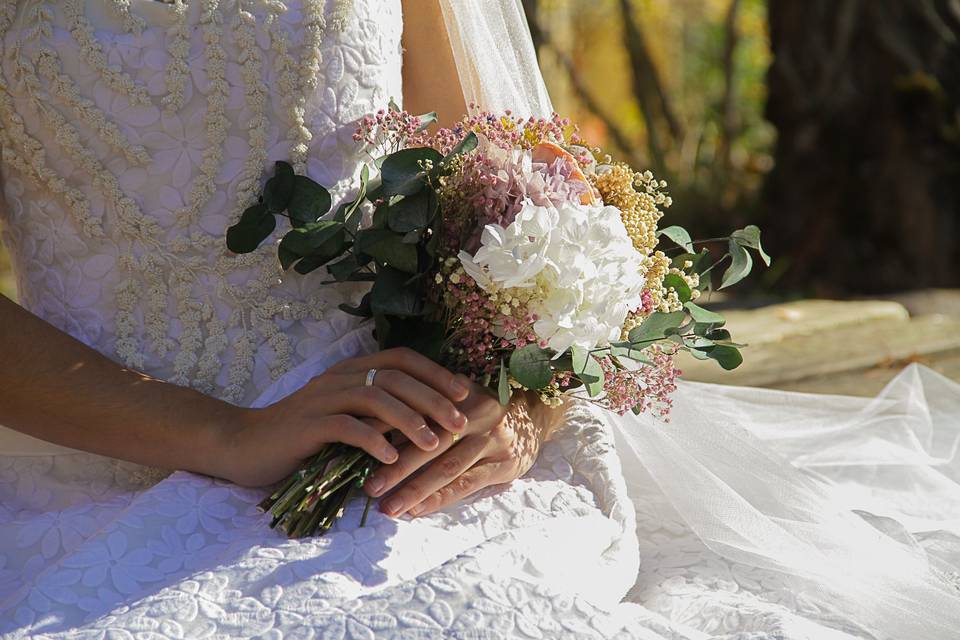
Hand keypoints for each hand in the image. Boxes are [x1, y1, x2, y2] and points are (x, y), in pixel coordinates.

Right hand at [213, 348, 469, 486]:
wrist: (243, 446)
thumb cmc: (300, 436)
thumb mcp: (344, 417)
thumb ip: (375, 412)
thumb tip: (425, 418)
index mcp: (349, 371)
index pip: (400, 358)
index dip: (434, 372)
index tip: (464, 392)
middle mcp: (337, 378)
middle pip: (394, 376)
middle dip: (432, 398)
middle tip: (459, 422)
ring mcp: (320, 399)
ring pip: (374, 397)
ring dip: (409, 420)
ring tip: (432, 443)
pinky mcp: (305, 426)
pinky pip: (345, 427)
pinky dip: (372, 440)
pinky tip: (390, 459)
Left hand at [363, 385, 560, 517]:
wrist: (534, 415)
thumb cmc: (480, 408)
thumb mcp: (454, 397)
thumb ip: (422, 407)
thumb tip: (369, 422)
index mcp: (458, 394)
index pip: (417, 411)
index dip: (386, 429)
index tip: (357, 446)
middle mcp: (478, 414)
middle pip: (430, 443)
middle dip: (397, 467)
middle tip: (369, 488)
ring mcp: (493, 440)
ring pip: (448, 467)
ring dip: (415, 489)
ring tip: (388, 508)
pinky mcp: (505, 464)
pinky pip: (467, 484)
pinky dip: (440, 498)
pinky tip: (418, 510)